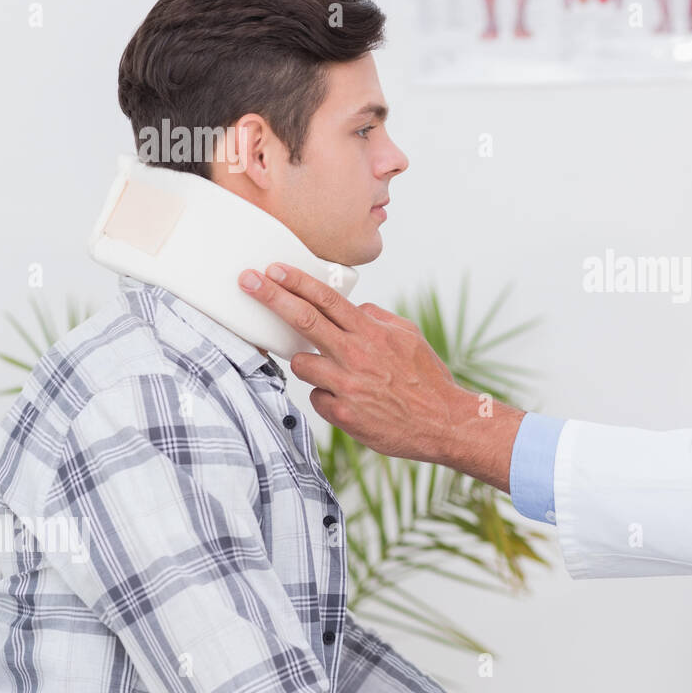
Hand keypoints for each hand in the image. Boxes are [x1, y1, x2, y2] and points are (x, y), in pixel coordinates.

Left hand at [237, 264, 523, 488]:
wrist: (444, 422)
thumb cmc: (427, 379)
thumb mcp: (410, 337)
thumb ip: (379, 319)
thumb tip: (356, 310)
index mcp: (372, 333)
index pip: (327, 299)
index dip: (297, 282)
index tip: (273, 269)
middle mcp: (356, 355)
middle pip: (303, 319)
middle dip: (271, 296)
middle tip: (247, 281)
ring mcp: (347, 385)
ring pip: (302, 363)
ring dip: (310, 364)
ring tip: (336, 374)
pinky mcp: (342, 414)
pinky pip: (317, 397)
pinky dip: (328, 396)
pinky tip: (351, 401)